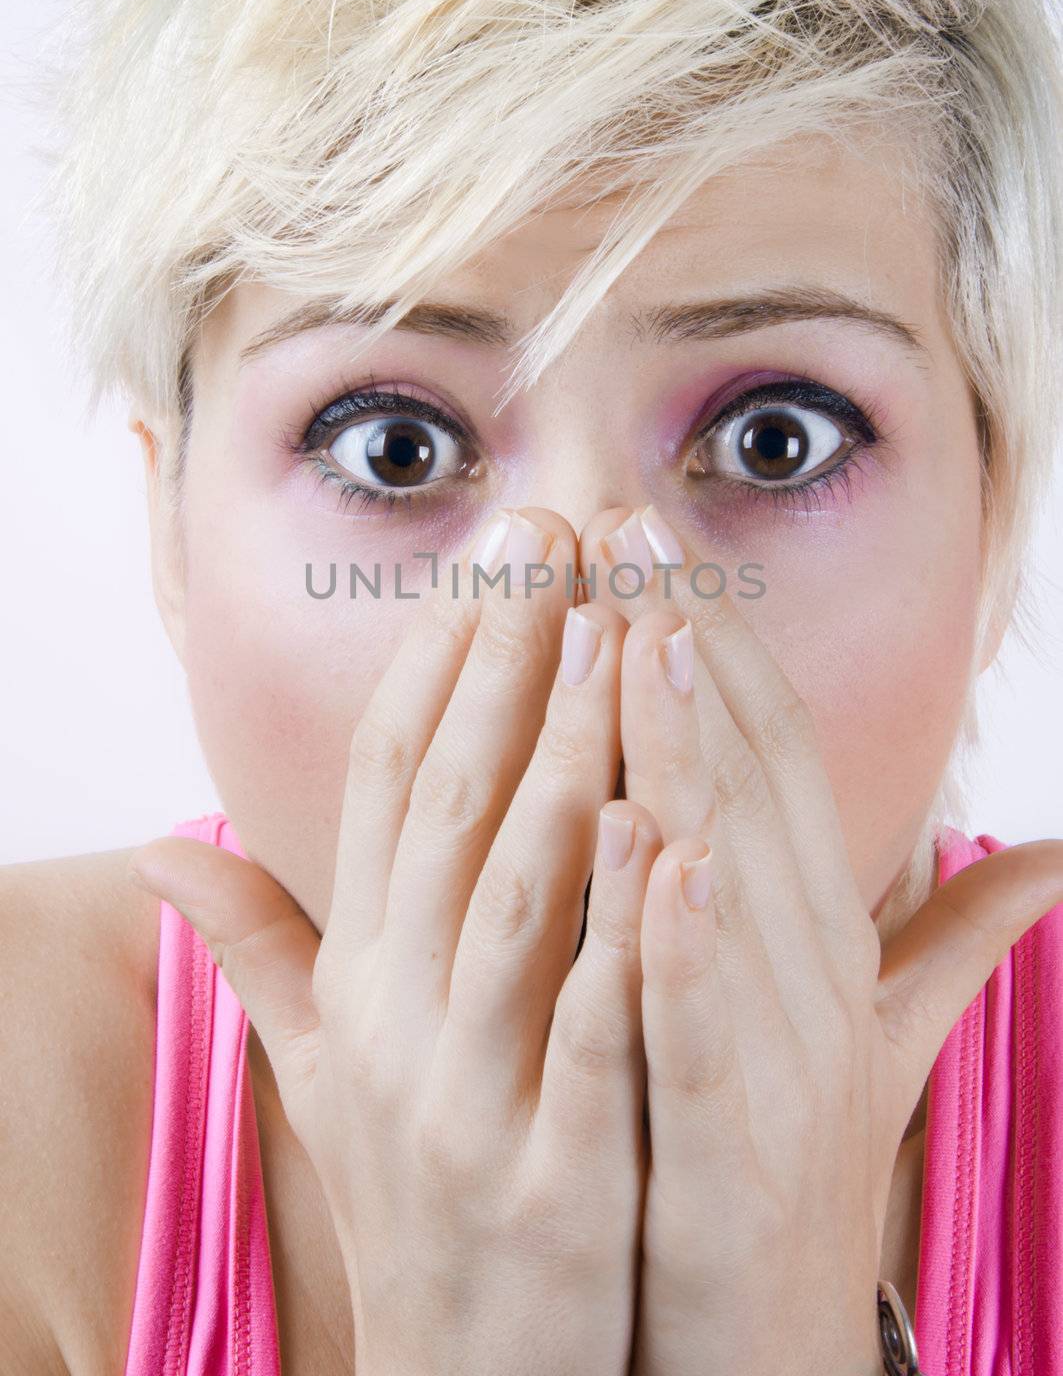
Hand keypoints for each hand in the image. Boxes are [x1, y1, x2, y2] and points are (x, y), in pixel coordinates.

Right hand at [128, 507, 661, 1375]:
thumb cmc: (415, 1196)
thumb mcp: (323, 1071)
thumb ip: (259, 949)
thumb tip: (163, 846)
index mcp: (361, 980)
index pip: (390, 788)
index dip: (438, 663)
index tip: (493, 559)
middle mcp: (396, 1023)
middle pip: (450, 810)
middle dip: (503, 663)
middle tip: (555, 536)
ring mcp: (470, 1100)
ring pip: (514, 895)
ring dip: (561, 753)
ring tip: (612, 628)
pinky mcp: (553, 1183)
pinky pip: (589, 1030)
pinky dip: (620, 927)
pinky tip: (657, 822)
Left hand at [584, 504, 1062, 1375]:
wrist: (761, 1348)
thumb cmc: (795, 1168)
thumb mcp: (879, 1039)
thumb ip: (951, 936)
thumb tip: (1049, 852)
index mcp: (821, 937)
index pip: (773, 763)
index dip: (721, 645)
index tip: (651, 542)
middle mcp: (814, 978)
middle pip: (751, 789)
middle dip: (689, 652)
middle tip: (626, 529)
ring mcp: (783, 1061)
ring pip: (731, 881)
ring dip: (685, 755)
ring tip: (637, 635)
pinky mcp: (734, 1155)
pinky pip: (705, 1030)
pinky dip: (684, 940)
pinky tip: (652, 849)